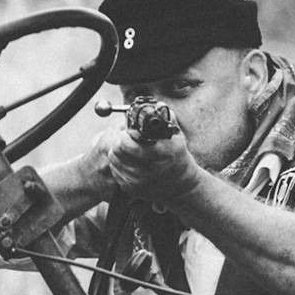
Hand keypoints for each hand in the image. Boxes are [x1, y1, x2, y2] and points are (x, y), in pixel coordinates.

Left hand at [88, 118, 203, 204]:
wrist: (180, 186)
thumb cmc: (178, 157)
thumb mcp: (177, 136)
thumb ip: (167, 119)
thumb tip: (157, 105)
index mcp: (161, 153)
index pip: (127, 142)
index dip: (126, 133)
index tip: (130, 131)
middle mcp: (149, 169)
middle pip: (117, 150)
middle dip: (119, 141)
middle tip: (125, 138)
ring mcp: (139, 181)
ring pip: (114, 160)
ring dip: (118, 152)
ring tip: (127, 149)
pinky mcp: (132, 189)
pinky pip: (116, 171)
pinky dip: (119, 164)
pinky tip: (129, 162)